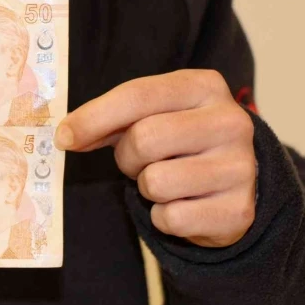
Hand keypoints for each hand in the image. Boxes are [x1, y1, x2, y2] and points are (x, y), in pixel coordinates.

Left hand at [55, 70, 256, 247]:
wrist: (237, 182)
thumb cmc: (179, 141)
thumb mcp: (150, 116)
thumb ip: (108, 119)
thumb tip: (65, 135)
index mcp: (204, 87)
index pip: (137, 95)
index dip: (93, 118)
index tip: (63, 137)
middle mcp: (230, 122)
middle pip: (144, 139)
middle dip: (127, 158)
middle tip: (138, 162)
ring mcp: (240, 167)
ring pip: (156, 182)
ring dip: (146, 188)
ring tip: (166, 180)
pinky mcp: (238, 210)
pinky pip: (170, 218)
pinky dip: (163, 217)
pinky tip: (184, 204)